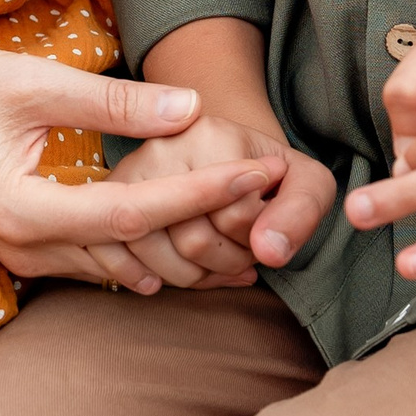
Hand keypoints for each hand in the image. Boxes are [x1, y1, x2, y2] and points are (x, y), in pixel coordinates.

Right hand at [0, 44, 282, 297]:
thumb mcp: (34, 82)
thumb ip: (112, 101)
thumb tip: (190, 109)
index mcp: (24, 211)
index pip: (136, 211)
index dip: (204, 193)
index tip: (261, 173)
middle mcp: (25, 248)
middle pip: (136, 251)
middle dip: (207, 231)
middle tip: (276, 211)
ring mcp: (23, 255)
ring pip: (120, 264)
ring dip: (182, 248)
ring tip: (249, 232)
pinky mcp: (26, 246)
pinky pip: (98, 258)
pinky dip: (146, 245)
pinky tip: (189, 235)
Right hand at [104, 111, 289, 289]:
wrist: (228, 153)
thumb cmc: (270, 174)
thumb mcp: (307, 183)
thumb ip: (300, 212)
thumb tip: (268, 250)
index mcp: (211, 135)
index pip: (236, 217)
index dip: (258, 240)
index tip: (265, 226)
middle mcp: (161, 149)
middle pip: (193, 241)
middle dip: (229, 262)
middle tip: (247, 252)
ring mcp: (127, 175)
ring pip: (158, 258)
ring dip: (198, 276)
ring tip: (224, 261)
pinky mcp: (108, 201)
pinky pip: (125, 261)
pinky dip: (157, 280)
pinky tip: (187, 270)